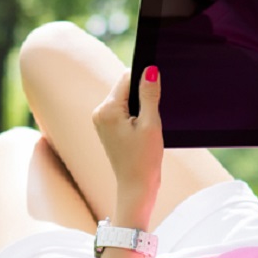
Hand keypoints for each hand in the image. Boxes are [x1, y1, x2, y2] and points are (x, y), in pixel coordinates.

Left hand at [91, 66, 163, 223]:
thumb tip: (150, 70)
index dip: (145, 80)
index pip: (127, 78)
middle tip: (152, 117)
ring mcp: (102, 121)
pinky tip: (142, 131)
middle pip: (126, 88)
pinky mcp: (108, 128)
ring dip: (140, 106)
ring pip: (126, 99)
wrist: (136, 187)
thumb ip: (149, 95)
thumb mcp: (151, 123)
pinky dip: (136, 115)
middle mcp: (100, 113)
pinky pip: (124, 111)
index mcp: (107, 110)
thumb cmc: (144, 159)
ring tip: (147, 128)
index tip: (158, 92)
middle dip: (143, 96)